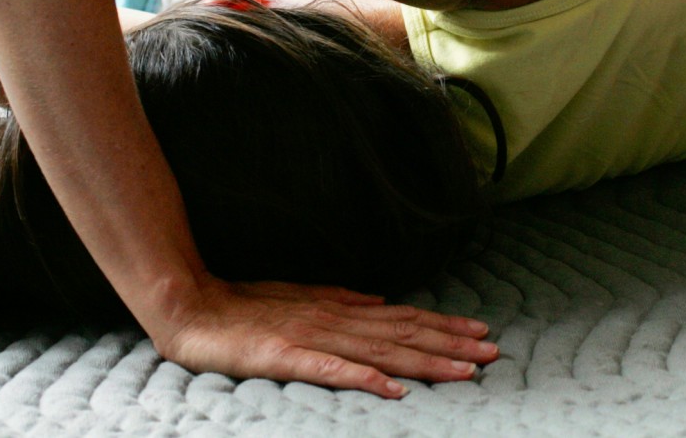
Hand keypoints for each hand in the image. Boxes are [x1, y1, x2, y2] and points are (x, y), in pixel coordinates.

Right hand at [155, 278, 499, 397]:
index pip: (404, 318)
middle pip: (404, 334)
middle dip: (451, 344)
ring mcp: (314, 336)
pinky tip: (394, 389)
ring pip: (382, 351)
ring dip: (426, 361)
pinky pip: (333, 370)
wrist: (193, 306)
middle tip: (493, 352)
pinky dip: (366, 379)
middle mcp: (336, 319)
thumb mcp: (302, 296)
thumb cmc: (246, 306)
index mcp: (340, 308)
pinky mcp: (287, 355)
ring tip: (463, 371)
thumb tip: (382, 300)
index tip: (481, 334)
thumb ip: (343, 299)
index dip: (445, 327)